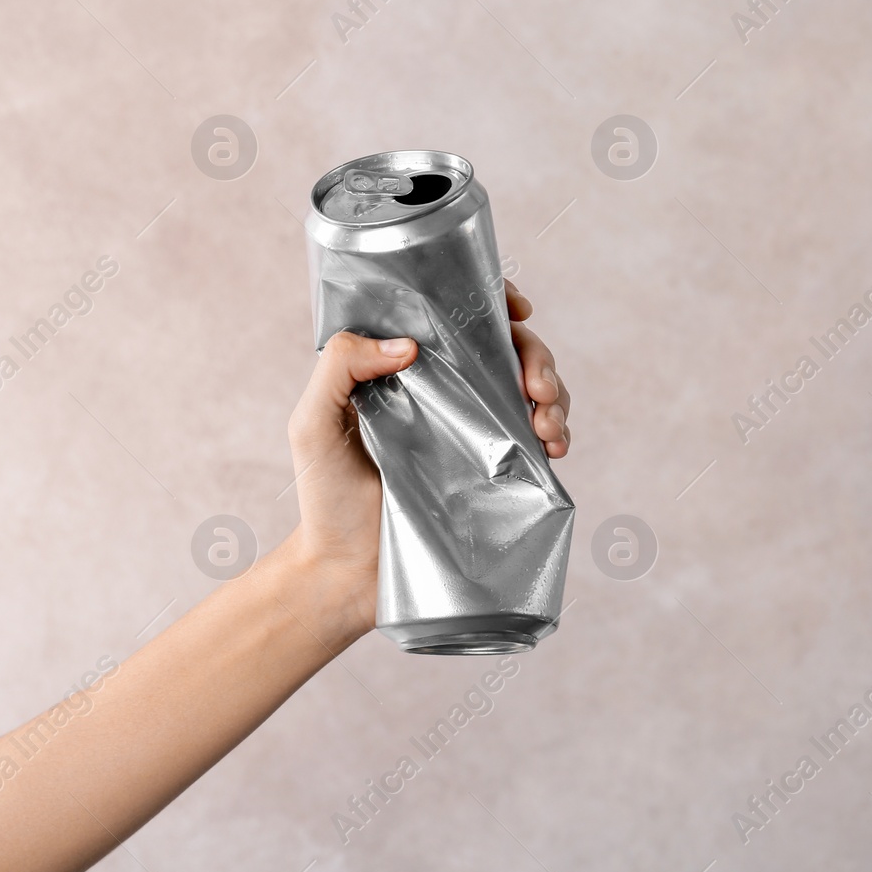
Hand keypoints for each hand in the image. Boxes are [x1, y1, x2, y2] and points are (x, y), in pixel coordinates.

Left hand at [283, 280, 570, 635]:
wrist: (346, 571)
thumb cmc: (323, 497)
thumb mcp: (313, 422)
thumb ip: (341, 366)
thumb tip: (410, 344)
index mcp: (403, 368)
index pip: (455, 316)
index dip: (493, 300)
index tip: (516, 308)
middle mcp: (443, 392)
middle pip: (507, 349)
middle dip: (536, 356)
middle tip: (536, 388)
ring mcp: (473, 431)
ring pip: (532, 389)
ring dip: (554, 394)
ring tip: (547, 424)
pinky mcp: (493, 470)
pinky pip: (538, 437)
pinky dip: (558, 431)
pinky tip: (554, 447)